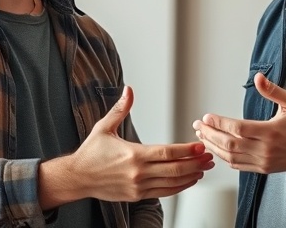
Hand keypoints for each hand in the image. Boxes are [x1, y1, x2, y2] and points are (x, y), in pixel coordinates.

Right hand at [40, 86, 213, 207]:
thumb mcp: (104, 127)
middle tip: (209, 157)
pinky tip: (188, 180)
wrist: (77, 178)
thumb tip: (128, 90)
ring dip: (191, 176)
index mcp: (133, 154)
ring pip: (172, 184)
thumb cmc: (90, 153)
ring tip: (204, 169)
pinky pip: (164, 192)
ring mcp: (138, 186)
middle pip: (174, 170)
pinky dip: (179, 187)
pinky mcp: (137, 196)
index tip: (199, 146)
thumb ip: (120, 109)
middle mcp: (138, 173)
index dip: (186, 150)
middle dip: (195, 164)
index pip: (167, 152)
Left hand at [192, 72, 285, 173]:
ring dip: (213, 146)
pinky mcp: (263, 169)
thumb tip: (258, 77)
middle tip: (197, 125)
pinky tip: (216, 149)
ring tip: (201, 136)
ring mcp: (263, 161)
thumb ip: (273, 91)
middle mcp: (265, 149)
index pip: (237, 129)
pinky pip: (238, 165)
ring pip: (231, 157)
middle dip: (209, 134)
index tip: (206, 116)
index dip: (219, 123)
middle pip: (229, 144)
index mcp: (270, 132)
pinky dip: (224, 158)